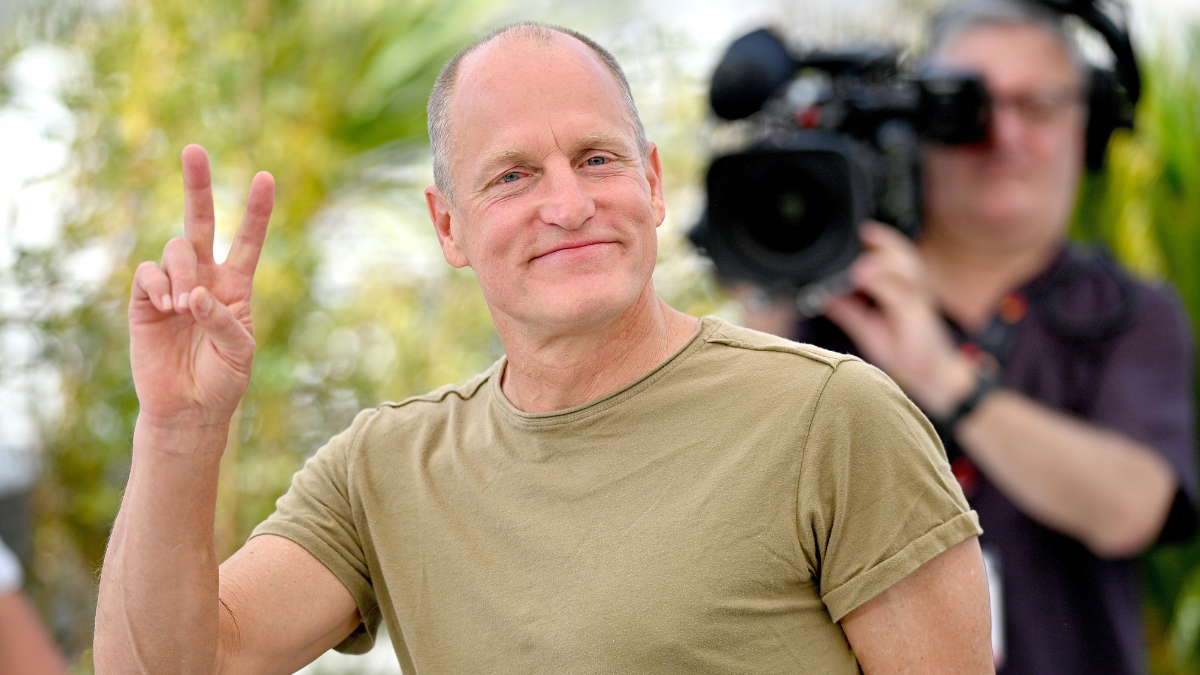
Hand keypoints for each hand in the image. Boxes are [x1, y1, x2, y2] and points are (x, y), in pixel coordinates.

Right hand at [129, 145, 274, 427]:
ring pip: (176, 249)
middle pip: (201, 222)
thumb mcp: (239, 352)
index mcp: (236, 286)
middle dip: (198, 185)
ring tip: (184, 306)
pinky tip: (168, 306)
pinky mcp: (145, 300)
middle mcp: (204, 278)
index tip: (266, 177)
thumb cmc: (223, 381)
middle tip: (194, 149)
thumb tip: (193, 294)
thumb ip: (223, 320)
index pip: (248, 240)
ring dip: (183, 271)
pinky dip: (159, 284)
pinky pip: (148, 273)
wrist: (189, 409)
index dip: (257, 211)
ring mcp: (173, 286)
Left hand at [823, 222, 973, 416]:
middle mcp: (913, 287)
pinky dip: (883, 284)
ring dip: (881, 262)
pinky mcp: (919, 317)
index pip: (891, 253)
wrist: (932, 376)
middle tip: (863, 232)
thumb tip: (821, 294)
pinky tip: (864, 277)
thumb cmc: (904, 347)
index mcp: (902, 286)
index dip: (877, 238)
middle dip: (882, 240)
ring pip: (904, 269)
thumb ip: (847, 308)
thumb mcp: (868, 326)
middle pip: (901, 253)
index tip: (858, 228)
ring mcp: (918, 300)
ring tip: (858, 262)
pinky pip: (902, 295)